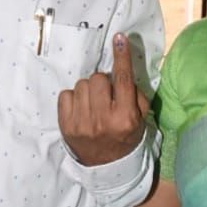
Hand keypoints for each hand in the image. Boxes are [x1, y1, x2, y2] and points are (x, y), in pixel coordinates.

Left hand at [57, 33, 148, 166]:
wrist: (107, 168)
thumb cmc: (126, 137)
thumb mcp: (141, 118)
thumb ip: (136, 93)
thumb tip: (122, 66)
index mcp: (125, 117)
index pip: (122, 79)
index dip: (121, 56)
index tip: (119, 38)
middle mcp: (102, 120)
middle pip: (97, 78)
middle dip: (102, 83)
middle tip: (106, 96)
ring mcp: (82, 124)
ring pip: (81, 84)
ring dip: (88, 91)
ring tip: (94, 105)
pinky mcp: (66, 126)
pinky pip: (66, 94)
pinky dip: (73, 99)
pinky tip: (81, 110)